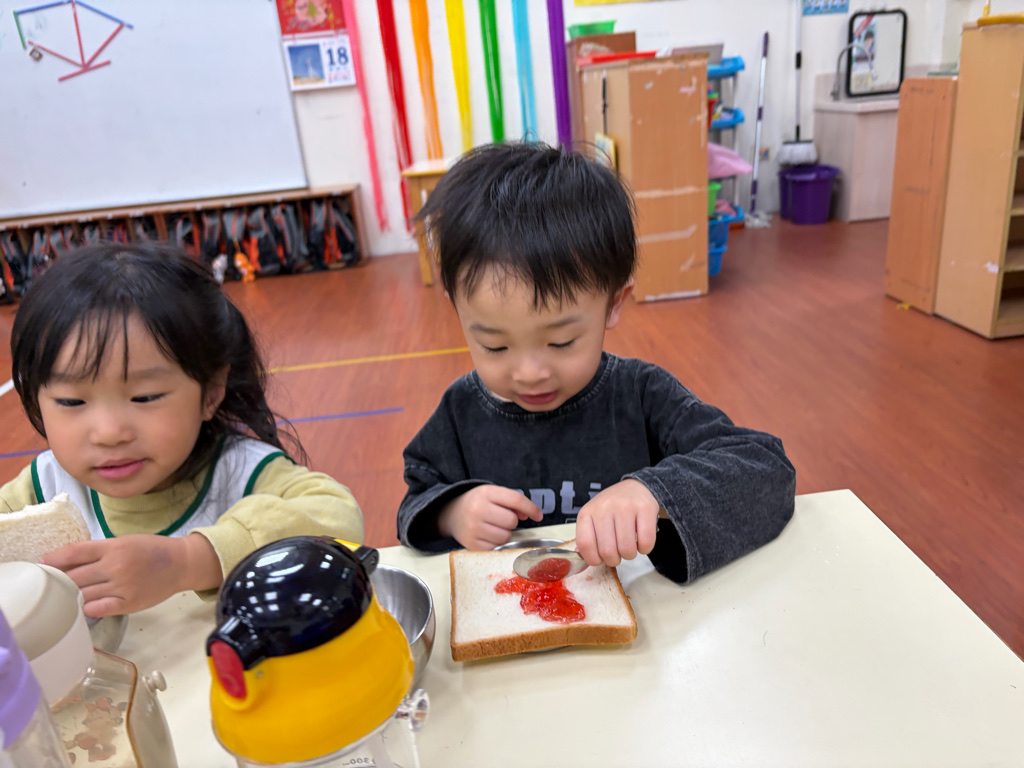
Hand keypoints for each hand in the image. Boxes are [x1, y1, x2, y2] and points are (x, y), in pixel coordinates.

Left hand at [42, 533, 222, 617]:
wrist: (181, 564)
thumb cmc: (152, 550)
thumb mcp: (126, 541)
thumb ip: (100, 550)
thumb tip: (70, 560)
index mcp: (114, 547)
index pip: (76, 552)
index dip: (56, 558)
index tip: (44, 563)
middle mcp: (116, 566)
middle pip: (75, 576)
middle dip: (58, 579)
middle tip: (48, 582)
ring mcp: (122, 586)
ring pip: (84, 594)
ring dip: (70, 595)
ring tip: (61, 596)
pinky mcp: (129, 603)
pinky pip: (99, 608)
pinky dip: (87, 608)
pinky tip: (82, 606)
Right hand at [437, 485, 543, 549]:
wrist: (452, 514)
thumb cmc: (478, 503)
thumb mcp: (493, 494)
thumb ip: (512, 501)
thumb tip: (529, 515)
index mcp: (486, 493)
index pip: (516, 500)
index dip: (531, 508)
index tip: (538, 516)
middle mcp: (478, 510)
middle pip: (511, 521)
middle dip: (511, 521)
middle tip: (501, 518)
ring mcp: (473, 528)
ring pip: (505, 536)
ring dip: (504, 533)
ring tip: (493, 527)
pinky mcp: (471, 544)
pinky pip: (496, 547)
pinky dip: (496, 543)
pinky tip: (488, 535)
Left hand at [575, 479, 658, 567]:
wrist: (635, 487)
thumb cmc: (612, 508)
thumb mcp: (593, 518)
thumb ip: (588, 537)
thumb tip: (585, 558)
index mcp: (587, 512)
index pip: (585, 544)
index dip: (593, 559)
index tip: (600, 559)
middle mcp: (604, 507)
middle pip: (607, 550)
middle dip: (614, 560)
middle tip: (618, 553)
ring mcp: (625, 506)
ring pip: (626, 549)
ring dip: (630, 555)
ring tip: (630, 547)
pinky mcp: (645, 508)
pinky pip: (646, 541)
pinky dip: (645, 549)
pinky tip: (641, 542)